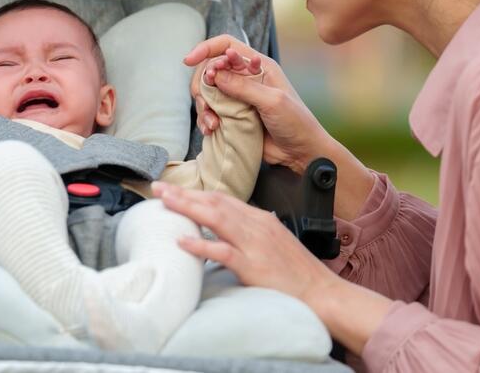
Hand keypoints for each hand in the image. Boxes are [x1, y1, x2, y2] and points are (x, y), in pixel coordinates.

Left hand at [151, 181, 334, 304]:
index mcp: (260, 219)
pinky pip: (222, 252)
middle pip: (214, 202)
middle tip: (157, 187)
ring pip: (215, 218)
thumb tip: (233, 226)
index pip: (222, 198)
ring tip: (164, 202)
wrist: (322, 292)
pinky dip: (200, 245)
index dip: (196, 192)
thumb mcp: (275, 242)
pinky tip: (182, 241)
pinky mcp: (253, 266)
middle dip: (184, 193)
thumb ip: (253, 231)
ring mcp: (254, 244)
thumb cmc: (298, 272)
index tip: (173, 189)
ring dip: (186, 208)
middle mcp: (256, 225)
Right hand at [184, 35, 330, 172]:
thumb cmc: (296, 122)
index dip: (206, 49)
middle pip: (211, 69)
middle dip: (203, 83)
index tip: (189, 61)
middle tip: (205, 100)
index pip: (226, 46)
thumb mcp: (272, 101)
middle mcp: (246, 78)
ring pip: (207, 92)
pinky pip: (210, 112)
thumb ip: (243, 86)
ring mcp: (238, 97)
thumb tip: (214, 74)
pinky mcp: (233, 116)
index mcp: (259, 66)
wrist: (302, 152)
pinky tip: (212, 130)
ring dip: (203, 106)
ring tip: (212, 123)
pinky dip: (206, 120)